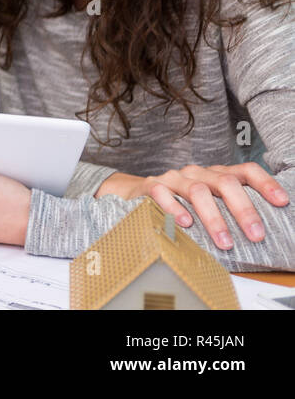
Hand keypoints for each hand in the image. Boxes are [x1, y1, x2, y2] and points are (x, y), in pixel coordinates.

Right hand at [96, 163, 289, 250]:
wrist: (133, 193)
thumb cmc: (179, 202)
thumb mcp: (207, 201)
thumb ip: (227, 207)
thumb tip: (260, 228)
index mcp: (215, 174)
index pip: (245, 171)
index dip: (265, 183)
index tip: (281, 202)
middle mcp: (197, 172)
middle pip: (225, 182)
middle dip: (243, 209)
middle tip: (255, 235)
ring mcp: (174, 178)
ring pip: (198, 191)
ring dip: (214, 219)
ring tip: (225, 242)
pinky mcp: (151, 186)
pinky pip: (164, 195)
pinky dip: (176, 210)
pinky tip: (186, 225)